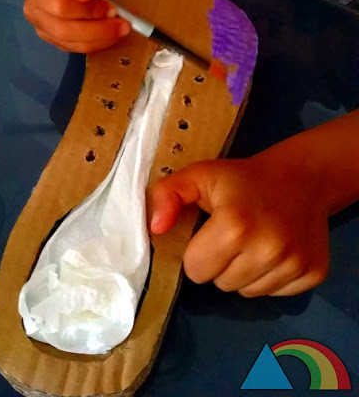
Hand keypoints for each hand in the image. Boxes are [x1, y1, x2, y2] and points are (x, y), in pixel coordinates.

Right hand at [23, 0, 129, 52]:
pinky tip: (113, 32)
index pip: (59, 4)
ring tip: (124, 26)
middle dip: (98, 28)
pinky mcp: (58, 42)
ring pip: (74, 43)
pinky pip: (80, 49)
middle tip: (125, 22)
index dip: (87, 9)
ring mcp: (44, 30)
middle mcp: (34, 11)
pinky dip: (100, 42)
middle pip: (65, 29)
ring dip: (103, 38)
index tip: (110, 6)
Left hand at [150, 152, 329, 296]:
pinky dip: (268, 278)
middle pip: (221, 284)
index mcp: (235, 225)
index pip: (195, 269)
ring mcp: (294, 263)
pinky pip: (274, 294)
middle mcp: (268, 249)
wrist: (300, 177)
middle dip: (219, 264)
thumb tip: (156, 228)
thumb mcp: (199, 176)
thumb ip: (168, 195)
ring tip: (252, 242)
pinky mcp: (313, 273)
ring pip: (246, 293)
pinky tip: (273, 251)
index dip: (197, 251)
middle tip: (232, 236)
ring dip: (242, 273)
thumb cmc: (242, 179)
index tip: (209, 232)